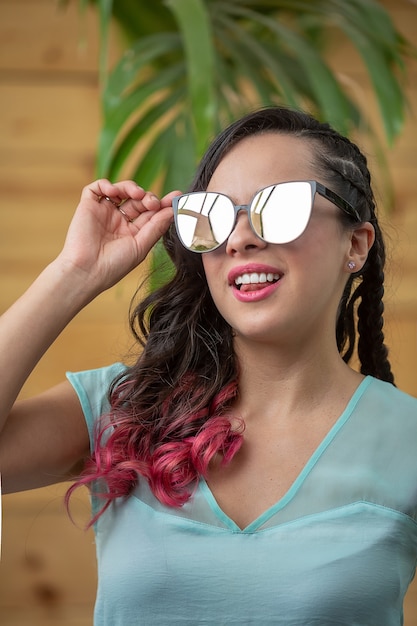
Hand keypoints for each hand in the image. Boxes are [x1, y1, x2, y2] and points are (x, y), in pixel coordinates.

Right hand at [57, 179, 180, 292]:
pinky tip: (114, 192)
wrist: (87, 271)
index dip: (163, 204)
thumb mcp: (141, 246)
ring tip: (138, 194)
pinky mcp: (88, 206)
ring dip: (132, 187)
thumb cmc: (114, 265)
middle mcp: (119, 220)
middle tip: (153, 203)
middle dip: (149, 197)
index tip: (176, 197)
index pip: (151, 213)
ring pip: (121, 190)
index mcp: (133, 232)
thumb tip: (173, 210)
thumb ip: (157, 227)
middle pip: (138, 199)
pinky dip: (106, 184)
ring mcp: (104, 212)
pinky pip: (96, 187)